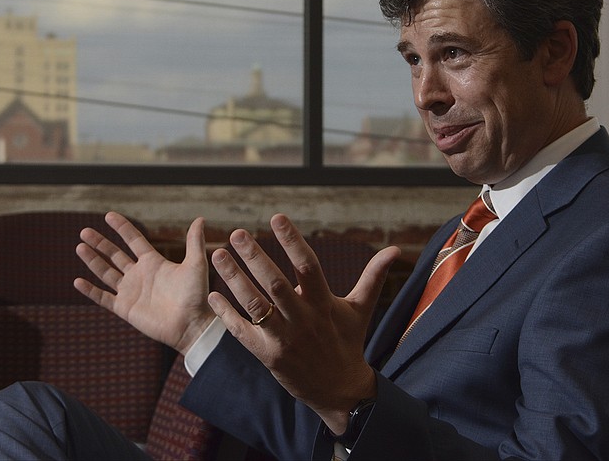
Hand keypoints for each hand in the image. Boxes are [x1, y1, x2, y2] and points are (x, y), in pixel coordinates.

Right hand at [74, 212, 215, 354]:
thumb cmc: (196, 295)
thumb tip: (200, 219)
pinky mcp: (125, 308)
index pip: (134, 240)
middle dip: (100, 243)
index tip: (109, 215)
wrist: (191, 324)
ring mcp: (131, 291)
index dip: (122, 228)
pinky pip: (103, 298)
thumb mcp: (195, 264)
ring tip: (79, 247)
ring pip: (106, 273)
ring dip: (92, 261)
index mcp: (154, 262)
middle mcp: (140, 275)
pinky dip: (90, 290)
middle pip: (115, 255)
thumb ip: (194, 242)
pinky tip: (77, 281)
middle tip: (84, 231)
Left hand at [207, 213, 399, 433]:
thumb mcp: (361, 308)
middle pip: (276, 284)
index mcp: (324, 303)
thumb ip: (374, 275)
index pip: (308, 266)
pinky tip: (212, 295)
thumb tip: (397, 249)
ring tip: (217, 255)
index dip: (293, 241)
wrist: (340, 390)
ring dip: (234, 280)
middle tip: (237, 233)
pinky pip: (242, 332)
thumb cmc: (348, 341)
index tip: (277, 217)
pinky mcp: (268, 355)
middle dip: (254, 257)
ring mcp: (284, 339)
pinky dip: (226, 314)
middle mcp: (303, 319)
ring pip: (255, 306)